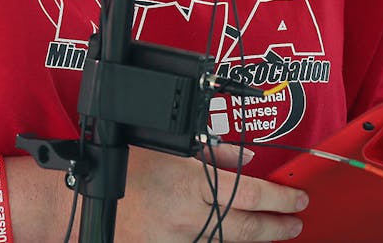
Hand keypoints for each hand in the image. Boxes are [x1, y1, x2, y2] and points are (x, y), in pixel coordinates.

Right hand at [111, 144, 306, 241]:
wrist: (84, 203)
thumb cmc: (124, 168)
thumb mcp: (170, 149)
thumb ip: (213, 154)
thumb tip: (246, 159)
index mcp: (191, 183)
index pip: (251, 194)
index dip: (281, 199)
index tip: (298, 199)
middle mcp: (189, 216)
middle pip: (246, 229)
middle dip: (276, 228)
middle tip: (295, 225)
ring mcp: (178, 240)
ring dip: (252, 239)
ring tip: (270, 232)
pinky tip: (232, 241)